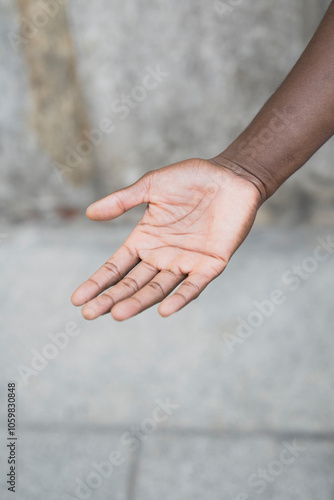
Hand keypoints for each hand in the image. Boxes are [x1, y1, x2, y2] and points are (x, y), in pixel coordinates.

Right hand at [71, 158, 261, 320]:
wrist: (230, 176)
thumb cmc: (191, 178)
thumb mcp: (151, 186)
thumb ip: (122, 201)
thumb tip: (88, 213)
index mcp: (145, 240)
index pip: (116, 267)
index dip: (98, 282)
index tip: (77, 299)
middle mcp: (162, 256)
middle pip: (132, 283)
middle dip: (111, 298)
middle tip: (89, 314)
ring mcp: (186, 262)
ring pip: (158, 288)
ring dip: (139, 301)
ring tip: (118, 313)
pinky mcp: (210, 265)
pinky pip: (194, 285)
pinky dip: (180, 298)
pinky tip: (164, 310)